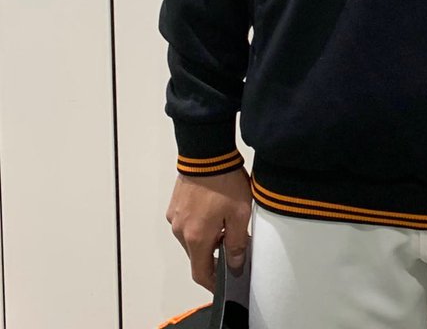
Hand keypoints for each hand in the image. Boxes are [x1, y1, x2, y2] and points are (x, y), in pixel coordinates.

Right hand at [165, 168, 251, 291]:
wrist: (207, 153)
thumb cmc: (224, 180)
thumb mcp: (240, 213)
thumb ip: (238, 242)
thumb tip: (235, 262)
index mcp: (196, 238)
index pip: (201, 272)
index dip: (213, 283)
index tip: (223, 283)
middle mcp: (181, 230)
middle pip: (197, 254)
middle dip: (215, 252)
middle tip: (234, 239)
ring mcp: (176, 217)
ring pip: (192, 238)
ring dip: (208, 236)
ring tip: (227, 217)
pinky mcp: (175, 205)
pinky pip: (187, 222)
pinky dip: (200, 223)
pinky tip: (215, 207)